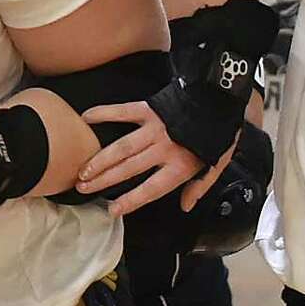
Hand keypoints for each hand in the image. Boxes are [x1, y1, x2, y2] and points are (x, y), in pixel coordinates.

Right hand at [76, 101, 208, 216]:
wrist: (222, 96)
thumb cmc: (220, 130)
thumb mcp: (219, 162)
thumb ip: (201, 185)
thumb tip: (186, 206)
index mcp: (181, 165)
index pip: (152, 189)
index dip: (131, 201)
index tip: (113, 210)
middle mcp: (164, 148)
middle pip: (128, 169)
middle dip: (104, 181)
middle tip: (83, 188)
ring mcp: (155, 128)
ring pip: (121, 147)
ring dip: (100, 159)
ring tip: (82, 170)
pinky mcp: (150, 108)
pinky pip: (122, 112)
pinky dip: (103, 114)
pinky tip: (86, 119)